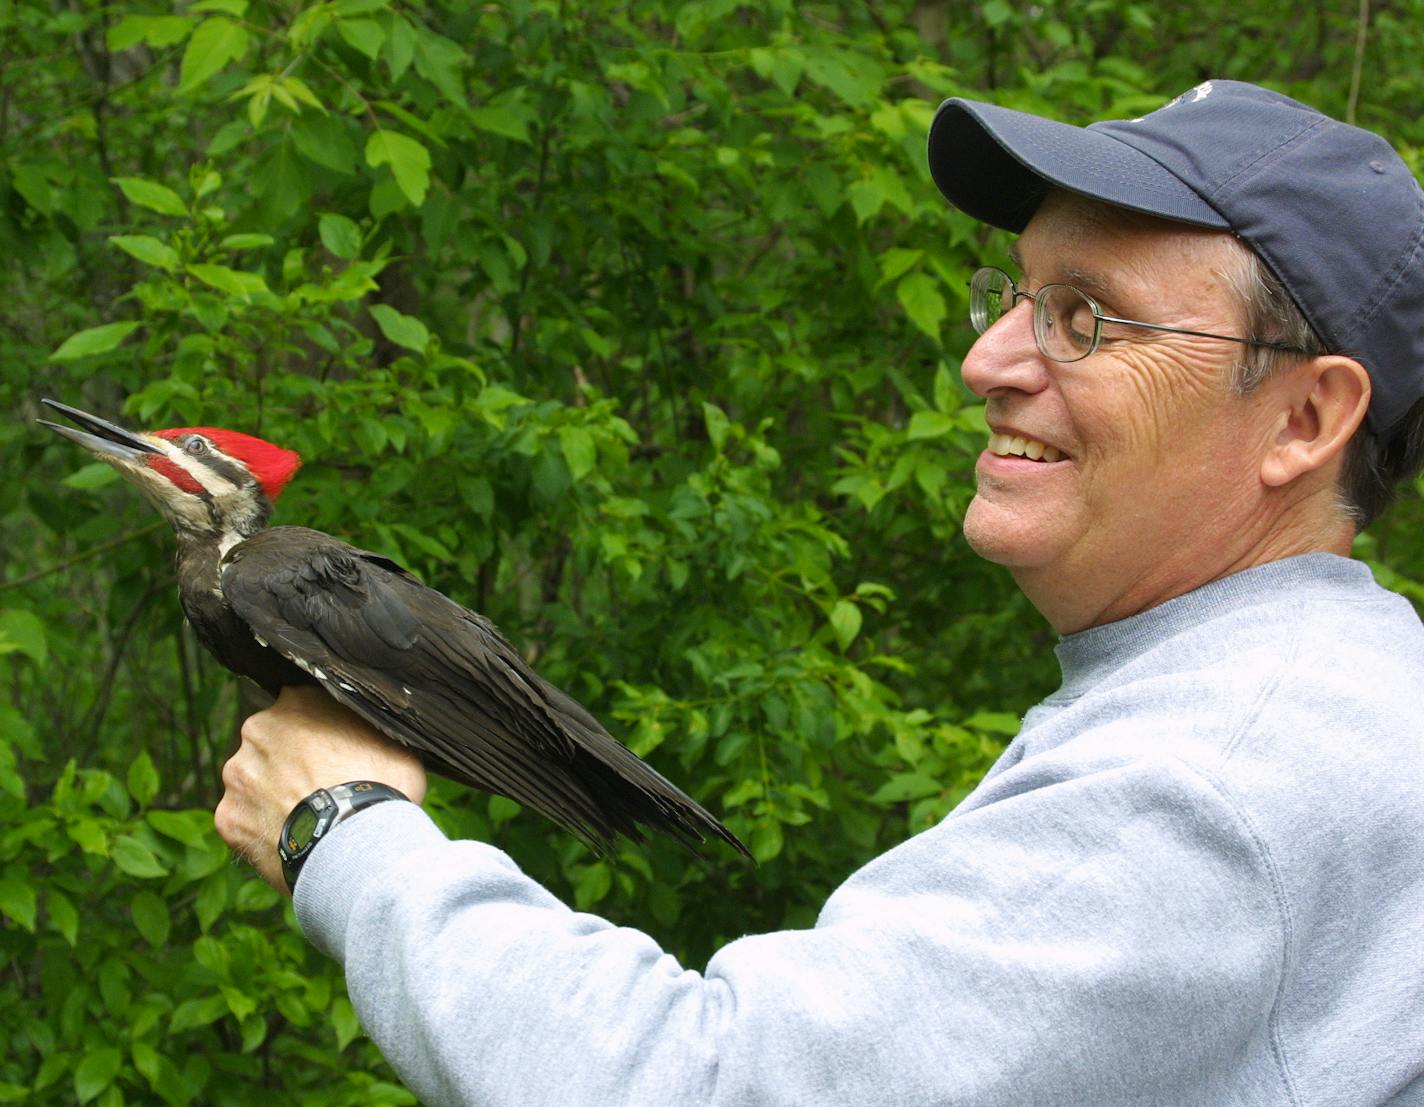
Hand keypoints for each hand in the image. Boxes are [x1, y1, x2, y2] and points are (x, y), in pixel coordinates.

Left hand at [214, 685, 426, 892]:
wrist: (354, 842)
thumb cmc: (381, 786)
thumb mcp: (391, 741)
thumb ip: (364, 729)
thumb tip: (369, 732)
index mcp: (297, 702)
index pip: (301, 709)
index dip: (318, 734)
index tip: (334, 755)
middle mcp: (258, 730)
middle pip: (271, 744)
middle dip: (289, 764)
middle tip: (321, 788)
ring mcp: (238, 775)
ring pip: (253, 782)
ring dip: (272, 795)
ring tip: (307, 820)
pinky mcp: (227, 817)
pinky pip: (244, 821)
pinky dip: (263, 830)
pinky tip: (293, 839)